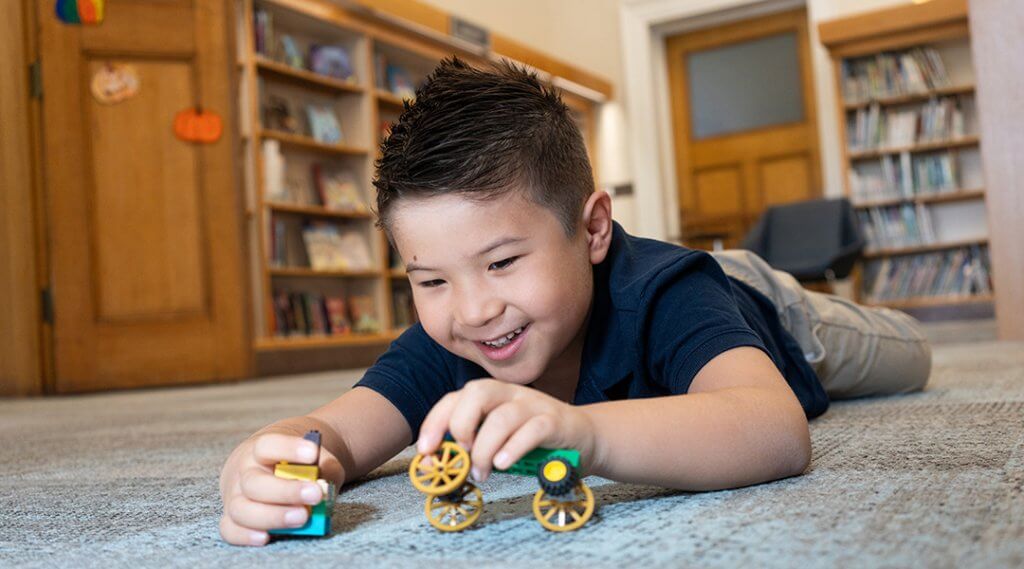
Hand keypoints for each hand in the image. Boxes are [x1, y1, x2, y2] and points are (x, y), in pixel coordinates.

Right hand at [219, 433, 342, 545]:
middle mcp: (243, 473)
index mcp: (259, 451)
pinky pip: (230, 530)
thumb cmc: (295, 465)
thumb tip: (325, 488)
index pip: (267, 446)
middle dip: (286, 491)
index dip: (288, 448)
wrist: (266, 468)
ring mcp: (234, 497)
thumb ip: (323, 469)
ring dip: (273, 516)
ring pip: (241, 509)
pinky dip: (245, 536)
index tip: (313, 453)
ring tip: (303, 517)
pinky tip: (266, 536)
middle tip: (315, 495)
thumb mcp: (312, 459)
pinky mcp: (232, 519)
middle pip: (254, 483)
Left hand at [416, 379, 596, 482]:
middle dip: (460, 427)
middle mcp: (509, 393)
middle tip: (462, 456)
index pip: (454, 398)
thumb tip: (431, 465)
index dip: (434, 422)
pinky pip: (531, 430)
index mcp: (490, 395)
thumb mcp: (495, 442)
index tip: (426, 451)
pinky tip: (503, 464)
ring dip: (485, 449)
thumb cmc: (532, 441)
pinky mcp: (554, 421)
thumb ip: (467, 448)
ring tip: (482, 473)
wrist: (582, 437)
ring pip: (502, 417)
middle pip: (476, 394)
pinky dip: (513, 449)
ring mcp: (533, 405)